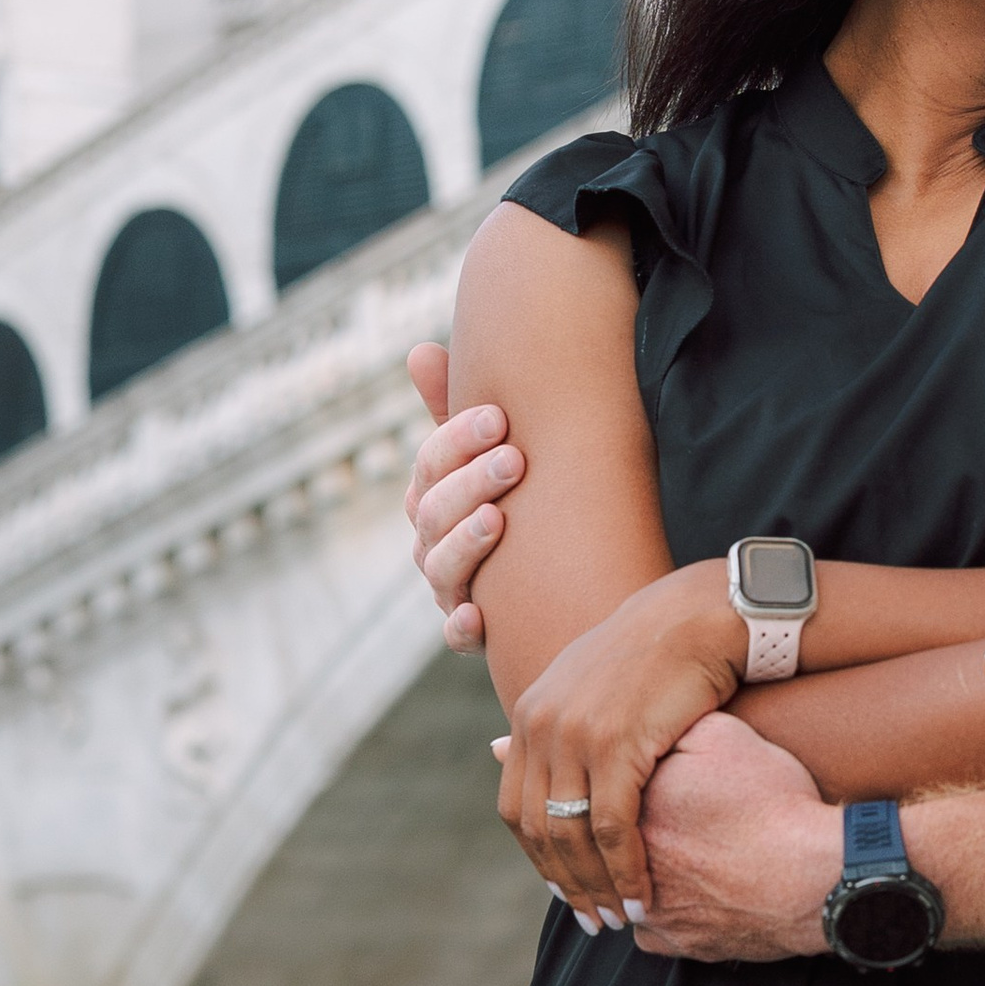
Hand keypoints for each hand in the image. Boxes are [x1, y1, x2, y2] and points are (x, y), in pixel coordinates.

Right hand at [404, 343, 523, 651]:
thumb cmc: (522, 500)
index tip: (500, 417)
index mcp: (435, 496)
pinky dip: (461, 626)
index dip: (458, 439)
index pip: (430, 465)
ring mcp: (450, 589)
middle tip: (515, 459)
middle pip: (433, 513)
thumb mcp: (497, 453)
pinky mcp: (475, 632)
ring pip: (439, 568)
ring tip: (499, 519)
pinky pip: (456, 636)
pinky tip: (478, 612)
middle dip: (470, 482)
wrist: (565, 576)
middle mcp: (433, 544)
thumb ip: (458, 409)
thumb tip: (419, 350)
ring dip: (465, 543)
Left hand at [491, 565, 747, 923]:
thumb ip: (560, 728)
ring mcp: (573, 734)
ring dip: (595, 886)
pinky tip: (642, 892)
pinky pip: (610, 826)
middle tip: (594, 920)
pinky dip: (624, 868)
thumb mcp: (592, 689)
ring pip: (571, 834)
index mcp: (529, 715)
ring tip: (619, 917)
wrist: (696, 618)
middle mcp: (540, 725)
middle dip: (566, 883)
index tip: (568, 891)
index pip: (517, 807)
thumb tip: (523, 758)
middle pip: (540, 828)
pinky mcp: (614, 744)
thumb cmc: (657, 657)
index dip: (539, 858)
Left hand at [637, 713, 840, 962]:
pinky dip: (668, 914)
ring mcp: (649, 907)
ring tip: (689, 858)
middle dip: (646, 830)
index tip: (669, 784)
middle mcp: (630, 860)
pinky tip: (692, 895)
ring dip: (649, 875)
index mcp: (635, 805)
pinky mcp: (674, 943)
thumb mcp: (728, 738)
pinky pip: (651, 928)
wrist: (816, 877)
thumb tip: (653, 726)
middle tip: (682, 821)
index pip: (619, 788)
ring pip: (629, 886)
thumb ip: (677, 729)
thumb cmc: (777, 807)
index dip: (646, 782)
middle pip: (621, 840)